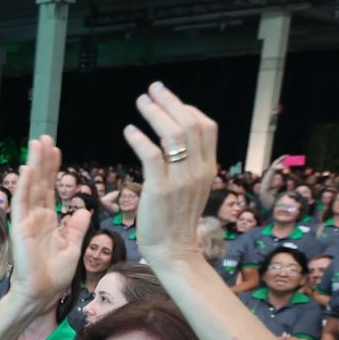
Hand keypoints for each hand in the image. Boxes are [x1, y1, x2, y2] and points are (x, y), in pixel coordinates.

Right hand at [8, 136, 91, 302]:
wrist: (41, 294)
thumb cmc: (54, 277)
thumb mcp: (73, 248)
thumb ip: (76, 228)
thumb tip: (83, 211)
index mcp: (49, 222)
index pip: (51, 189)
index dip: (53, 169)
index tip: (56, 150)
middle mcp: (36, 217)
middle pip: (40, 182)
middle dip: (43, 160)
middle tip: (45, 137)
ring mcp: (27, 221)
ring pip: (31, 187)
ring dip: (34, 165)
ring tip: (36, 143)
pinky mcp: (20, 228)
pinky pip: (22, 203)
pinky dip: (25, 185)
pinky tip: (28, 169)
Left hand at [124, 82, 219, 269]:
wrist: (173, 249)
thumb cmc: (176, 217)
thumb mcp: (192, 186)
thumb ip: (189, 163)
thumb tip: (179, 138)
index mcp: (208, 167)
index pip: (206, 126)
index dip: (187, 108)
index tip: (169, 100)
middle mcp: (198, 170)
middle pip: (190, 123)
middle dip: (170, 102)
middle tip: (152, 90)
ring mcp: (181, 179)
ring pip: (172, 134)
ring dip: (154, 114)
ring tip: (140, 103)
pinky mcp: (160, 189)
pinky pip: (151, 155)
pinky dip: (139, 138)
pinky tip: (129, 130)